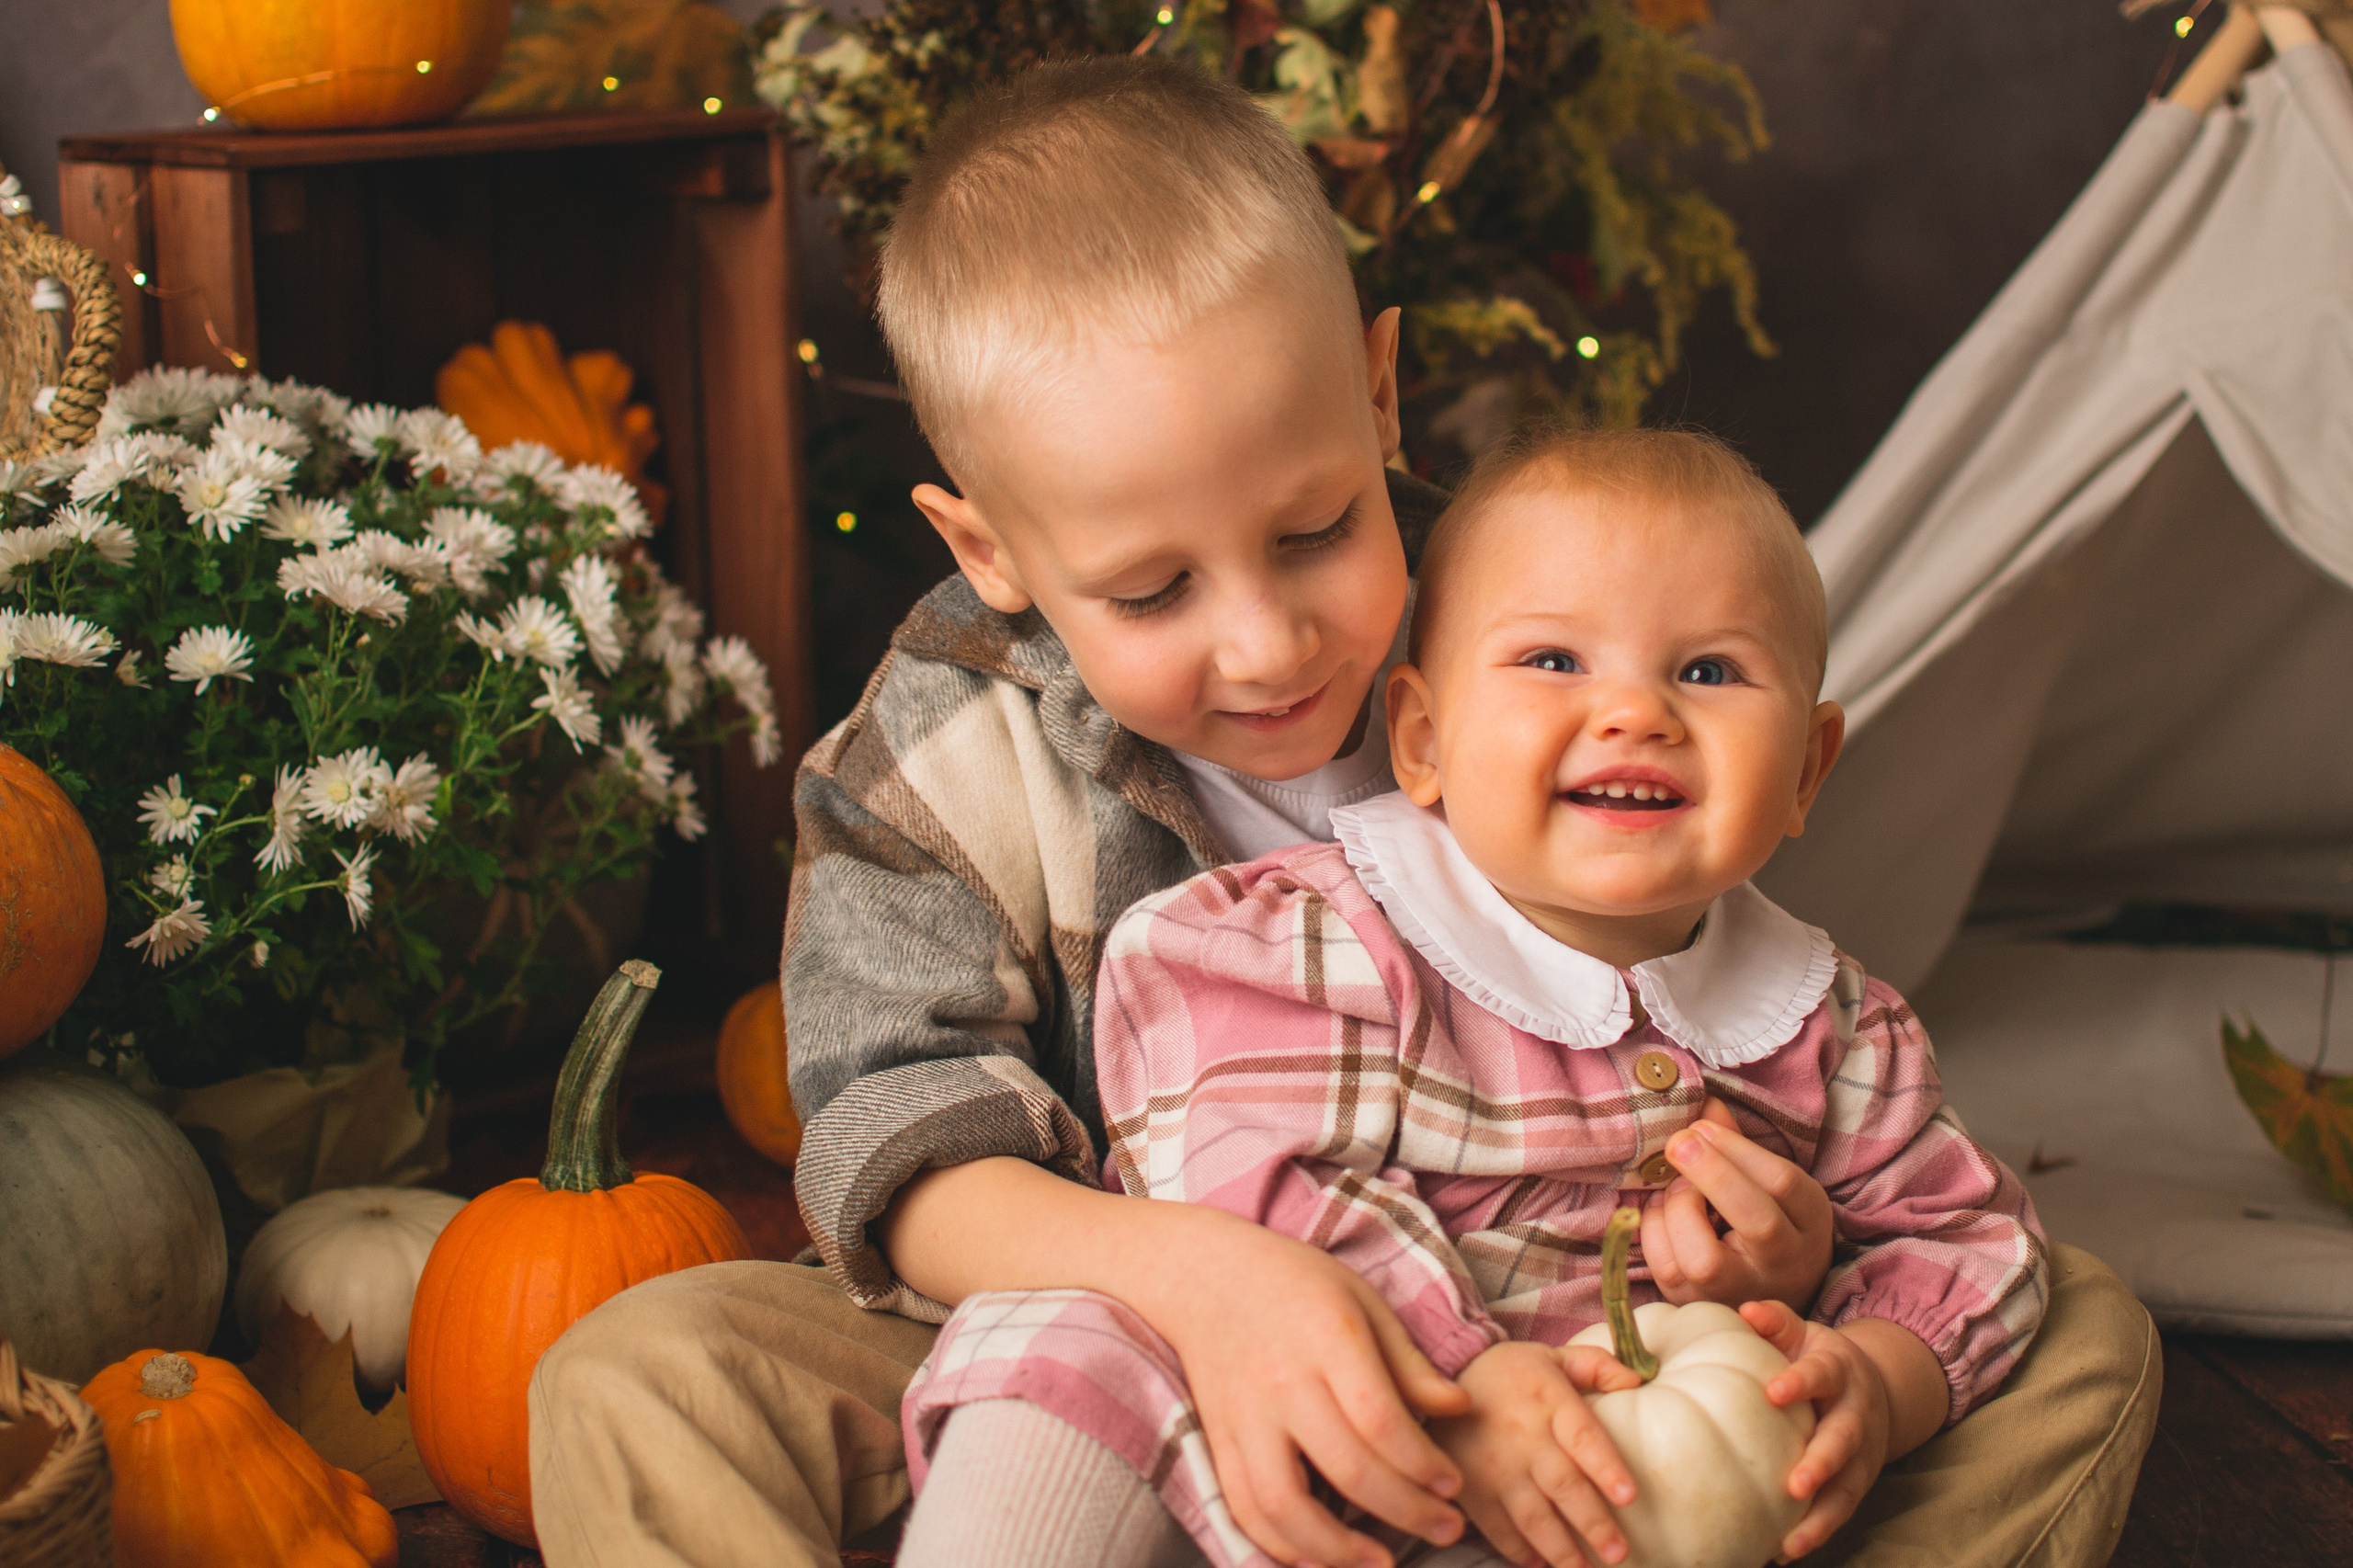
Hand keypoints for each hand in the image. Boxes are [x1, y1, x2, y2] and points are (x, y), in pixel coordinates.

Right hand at [1147, 1209, 1475, 1567]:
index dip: (1422, 1464)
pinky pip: (1244, 1509)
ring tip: (1382, 1564)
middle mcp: (1281, 1383)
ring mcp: (1243, 1418)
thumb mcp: (1362, 1300)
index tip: (1454, 1485)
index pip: (1379, 1420)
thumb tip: (1459, 1408)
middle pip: (1346, 1467)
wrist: (1203, 1275)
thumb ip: (1408, 1360)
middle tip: (1446, 1528)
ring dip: (1338, 1549)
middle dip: (1405, 1510)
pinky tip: (1321, 1560)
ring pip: (1285, 1504)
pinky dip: (1280, 1546)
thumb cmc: (1295, 1283)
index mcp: (1326, 1338)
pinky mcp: (1217, 1442)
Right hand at [1428, 1341, 1642, 1567]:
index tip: (1629, 1497)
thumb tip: (1638, 1380)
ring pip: (1532, 1516)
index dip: (1606, 1467)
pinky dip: (1519, 1551)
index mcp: (1547, 1400)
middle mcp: (1522, 1436)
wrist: (1441, 1380)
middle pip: (1562, 1485)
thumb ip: (1597, 1365)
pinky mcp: (1472, 1489)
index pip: (1582, 1436)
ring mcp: (1494, 1467)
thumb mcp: (1552, 1356)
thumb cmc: (1510, 1373)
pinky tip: (1541, 1564)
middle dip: (1592, 1523)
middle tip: (1619, 1553)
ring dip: (1561, 1550)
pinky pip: (1498, 1527)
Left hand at [1642, 1099, 1833, 1314]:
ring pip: (1704, 1257)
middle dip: (1713, 1175)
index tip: (1702, 1125)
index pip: (1782, 1184)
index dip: (1737, 1149)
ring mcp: (1740, 1293)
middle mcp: (1784, 1265)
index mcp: (1810, 1223)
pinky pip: (1666, 1266)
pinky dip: (1654, 1227)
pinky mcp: (1697, 1305)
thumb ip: (1737, 1145)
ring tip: (1674, 1184)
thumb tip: (1705, 1104)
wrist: (1767, 1292)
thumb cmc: (1765, 1223)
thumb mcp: (1770, 1184)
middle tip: (1679, 1141)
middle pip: (1757, 1222)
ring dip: (1678, 1206)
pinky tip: (1661, 1208)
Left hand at [1739, 1304, 1947, 1560]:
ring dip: (1822, 1515)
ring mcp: (1861, 1453)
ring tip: (1791, 1539)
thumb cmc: (1813, 1358)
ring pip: (1848, 1487)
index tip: (1773, 1393)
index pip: (1822, 1374)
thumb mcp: (1800, 1332)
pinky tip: (1787, 1551)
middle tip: (1794, 1484)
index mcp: (1838, 1369)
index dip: (1800, 1383)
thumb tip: (1745, 1312)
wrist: (1871, 1385)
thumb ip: (1774, 1322)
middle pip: (1844, 1439)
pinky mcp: (1857, 1483)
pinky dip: (1818, 1533)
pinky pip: (1840, 1512)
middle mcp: (1856, 1413)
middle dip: (1822, 1462)